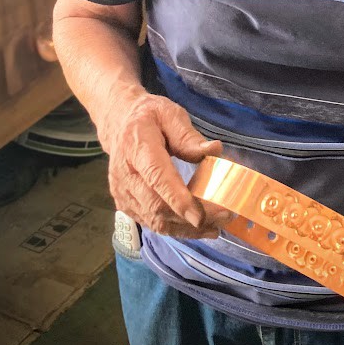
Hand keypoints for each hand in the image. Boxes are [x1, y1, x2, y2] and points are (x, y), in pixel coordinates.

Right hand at [100, 88, 231, 239]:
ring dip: (187, 228)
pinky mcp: (125, 205)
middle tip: (225, 216)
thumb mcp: (170, 114)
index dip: (177, 198)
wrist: (119, 125)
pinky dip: (177, 230)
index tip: (200, 215)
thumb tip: (215, 150)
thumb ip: (188, 135)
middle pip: (157, 205)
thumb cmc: (149, 117)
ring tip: (217, 226)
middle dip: (192, 217)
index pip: (156, 176)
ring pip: (155, 220)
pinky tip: (199, 228)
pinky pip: (152, 224)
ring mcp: (122, 193)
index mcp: (137, 147)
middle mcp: (125, 174)